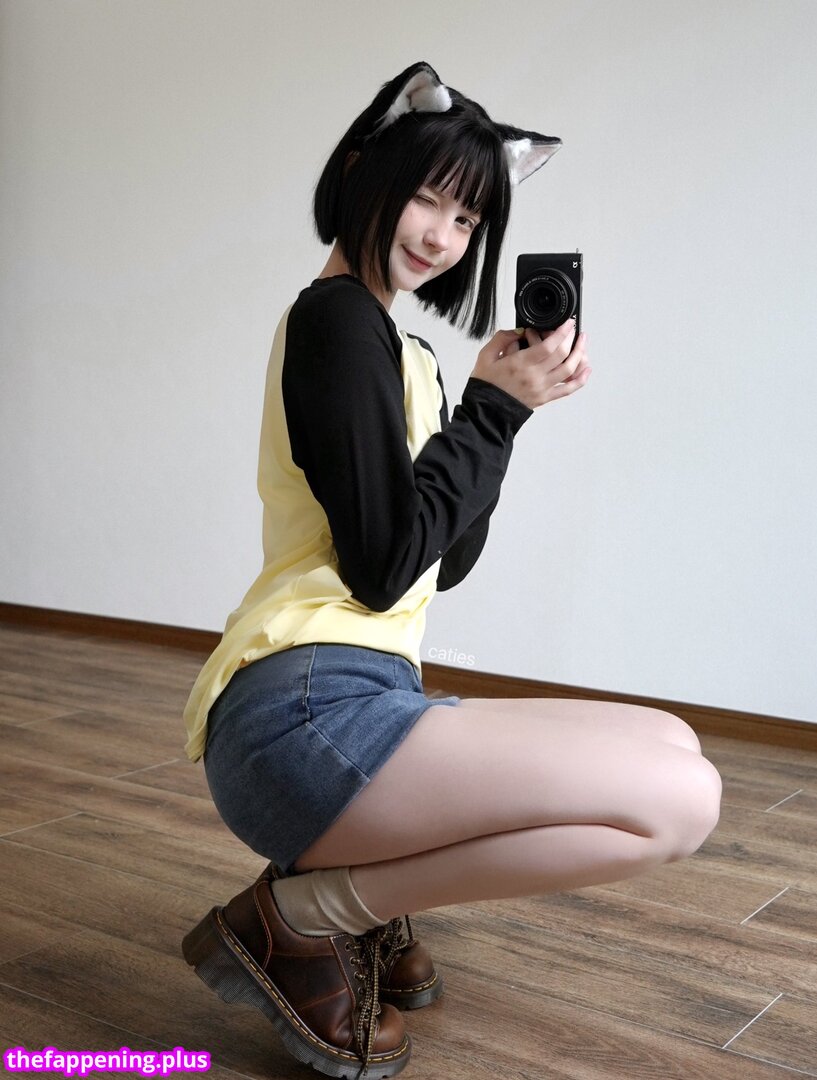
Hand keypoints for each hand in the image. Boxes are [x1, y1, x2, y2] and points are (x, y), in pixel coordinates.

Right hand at [470, 319, 590, 409]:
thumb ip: (502, 338)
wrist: (486, 411)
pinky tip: (587, 370)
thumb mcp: (486, 356)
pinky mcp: (545, 398)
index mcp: (521, 364)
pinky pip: (568, 389)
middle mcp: (535, 376)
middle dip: (571, 338)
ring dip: (579, 354)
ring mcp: (542, 388)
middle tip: (572, 330)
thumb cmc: (486, 385)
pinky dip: (581, 380)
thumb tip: (519, 330)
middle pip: (562, 354)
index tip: (567, 323)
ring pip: (569, 369)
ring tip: (582, 343)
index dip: (562, 332)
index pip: (549, 345)